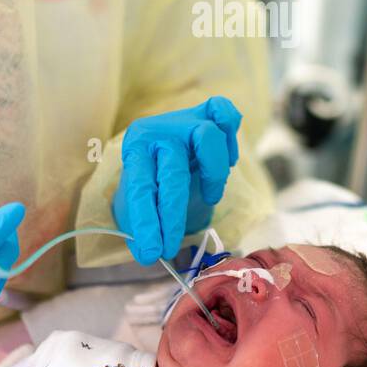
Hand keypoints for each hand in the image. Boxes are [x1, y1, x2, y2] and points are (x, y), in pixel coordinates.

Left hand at [112, 97, 241, 264]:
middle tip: (173, 246)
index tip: (152, 253)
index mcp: (135, 149)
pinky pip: (224, 111)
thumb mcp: (137, 201)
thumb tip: (147, 254)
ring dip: (213, 174)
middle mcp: (159, 130)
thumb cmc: (150, 180)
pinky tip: (228, 159)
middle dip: (173, 216)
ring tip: (212, 196)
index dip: (148, 223)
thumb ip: (141, 224)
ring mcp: (186, 119)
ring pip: (207, 136)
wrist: (159, 148)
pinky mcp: (208, 112)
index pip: (141, 187)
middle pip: (173, 170)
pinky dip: (231, 134)